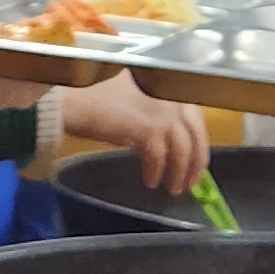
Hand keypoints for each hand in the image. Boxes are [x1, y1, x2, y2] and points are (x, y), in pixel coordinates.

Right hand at [60, 74, 213, 194]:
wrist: (75, 101)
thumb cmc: (94, 96)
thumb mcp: (132, 94)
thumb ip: (153, 107)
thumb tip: (164, 134)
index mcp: (169, 86)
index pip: (195, 118)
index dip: (198, 141)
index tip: (197, 159)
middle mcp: (171, 97)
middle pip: (195, 135)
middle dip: (195, 162)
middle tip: (191, 180)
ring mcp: (162, 113)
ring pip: (182, 149)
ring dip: (179, 172)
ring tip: (173, 187)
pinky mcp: (149, 129)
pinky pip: (160, 158)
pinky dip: (157, 172)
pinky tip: (151, 181)